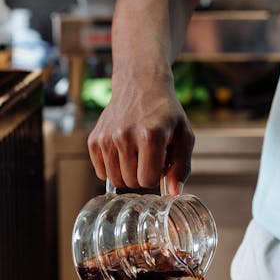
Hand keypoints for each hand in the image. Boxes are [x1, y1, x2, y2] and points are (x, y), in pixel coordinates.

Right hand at [87, 74, 194, 194]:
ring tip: (138, 154)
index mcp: (150, 134)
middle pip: (131, 182)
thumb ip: (182, 166)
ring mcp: (107, 137)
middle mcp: (124, 135)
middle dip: (143, 175)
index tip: (161, 163)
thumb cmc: (166, 112)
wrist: (141, 85)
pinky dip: (113, 168)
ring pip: (115, 180)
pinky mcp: (95, 139)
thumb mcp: (184, 134)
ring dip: (128, 173)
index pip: (148, 179)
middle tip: (150, 157)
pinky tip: (124, 152)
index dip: (157, 175)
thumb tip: (174, 193)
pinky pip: (101, 172)